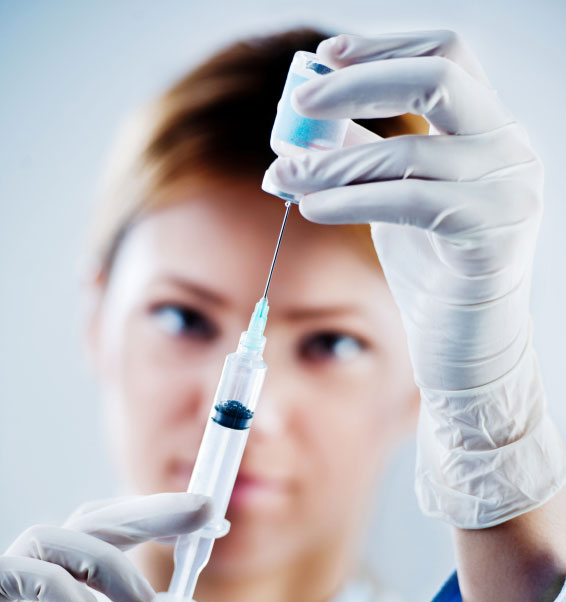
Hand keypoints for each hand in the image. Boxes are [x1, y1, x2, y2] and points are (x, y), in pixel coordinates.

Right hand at [0, 493, 233, 601]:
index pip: (109, 537)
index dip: (156, 520)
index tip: (209, 519)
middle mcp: (34, 594)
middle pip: (87, 524)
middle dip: (148, 513)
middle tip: (203, 510)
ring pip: (47, 538)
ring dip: (106, 559)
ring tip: (145, 601)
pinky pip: (7, 574)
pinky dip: (54, 584)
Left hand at [265, 31, 564, 526]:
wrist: (471, 353)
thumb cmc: (436, 279)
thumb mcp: (399, 202)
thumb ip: (366, 156)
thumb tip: (309, 119)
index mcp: (491, 132)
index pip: (447, 54)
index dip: (384, 46)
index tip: (325, 54)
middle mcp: (508, 151)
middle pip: (440, 73)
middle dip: (359, 81)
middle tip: (300, 103)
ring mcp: (506, 191)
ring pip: (408, 150)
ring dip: (332, 161)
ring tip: (284, 175)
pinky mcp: (490, 237)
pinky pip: (407, 203)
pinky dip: (349, 199)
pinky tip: (310, 205)